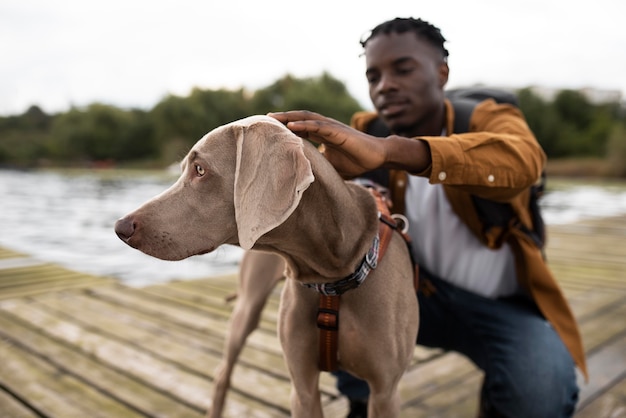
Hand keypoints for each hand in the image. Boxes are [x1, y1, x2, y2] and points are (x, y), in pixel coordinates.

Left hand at [268, 110, 386, 177]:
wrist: (378, 156)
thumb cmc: (356, 161)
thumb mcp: (331, 166)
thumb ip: (317, 167)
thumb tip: (302, 179)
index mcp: (322, 134)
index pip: (299, 127)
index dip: (284, 127)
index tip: (268, 130)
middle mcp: (325, 127)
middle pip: (299, 119)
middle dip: (281, 119)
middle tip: (264, 121)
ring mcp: (331, 127)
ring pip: (306, 118)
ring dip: (289, 118)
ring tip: (273, 118)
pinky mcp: (338, 131)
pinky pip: (319, 126)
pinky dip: (304, 124)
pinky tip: (291, 125)